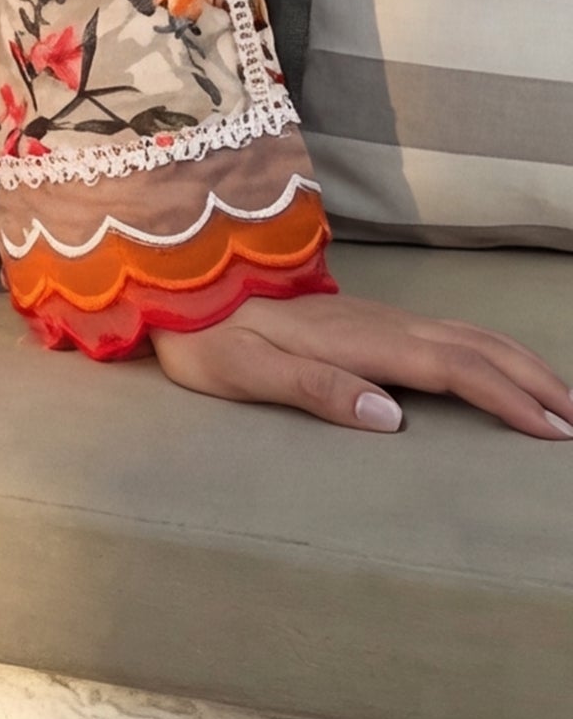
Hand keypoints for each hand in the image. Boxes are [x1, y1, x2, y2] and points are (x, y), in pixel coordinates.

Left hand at [149, 289, 572, 437]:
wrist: (183, 287)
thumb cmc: (208, 338)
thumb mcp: (247, 372)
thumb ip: (316, 390)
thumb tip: (390, 417)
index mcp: (361, 341)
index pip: (454, 370)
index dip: (507, 399)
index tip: (550, 431)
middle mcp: (382, 324)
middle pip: (479, 349)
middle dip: (535, 383)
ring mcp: (381, 318)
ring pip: (471, 337)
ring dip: (522, 365)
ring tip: (560, 400)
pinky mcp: (374, 321)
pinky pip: (453, 336)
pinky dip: (494, 354)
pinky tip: (503, 370)